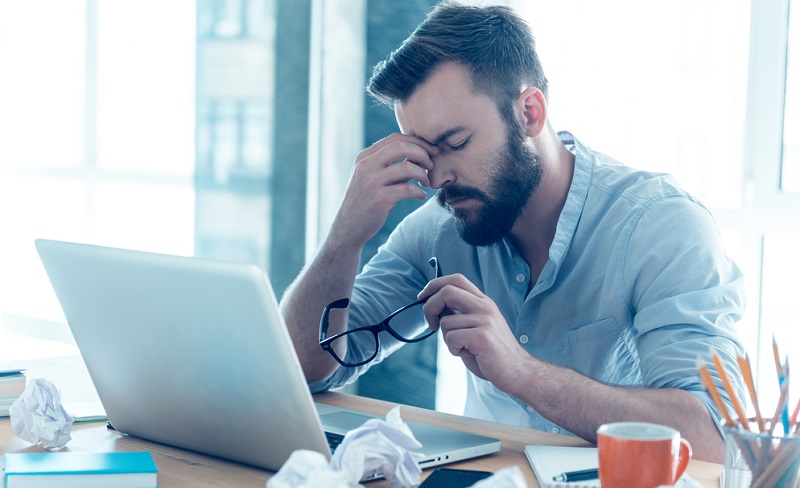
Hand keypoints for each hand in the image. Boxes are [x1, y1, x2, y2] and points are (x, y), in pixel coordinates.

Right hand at [330, 133, 435, 247]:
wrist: (348, 227)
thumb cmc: (367, 201)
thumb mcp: (374, 178)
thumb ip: (392, 166)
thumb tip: (420, 156)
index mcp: (365, 157)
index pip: (395, 138)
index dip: (418, 142)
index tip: (431, 151)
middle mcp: (366, 165)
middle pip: (401, 146)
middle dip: (422, 153)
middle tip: (431, 165)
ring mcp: (371, 181)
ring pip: (407, 167)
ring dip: (423, 174)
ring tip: (426, 183)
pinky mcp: (379, 198)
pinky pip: (408, 189)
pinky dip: (419, 192)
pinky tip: (421, 196)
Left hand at [418, 274, 529, 392]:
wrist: (517, 372)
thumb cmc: (491, 353)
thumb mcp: (475, 327)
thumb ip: (459, 315)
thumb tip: (434, 306)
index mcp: (483, 301)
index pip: (456, 279)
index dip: (434, 285)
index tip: (422, 297)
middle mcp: (485, 306)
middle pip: (447, 291)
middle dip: (429, 307)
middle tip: (430, 324)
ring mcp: (485, 320)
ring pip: (445, 322)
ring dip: (447, 339)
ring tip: (464, 348)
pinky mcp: (482, 336)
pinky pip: (451, 338)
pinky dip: (454, 349)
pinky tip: (469, 354)